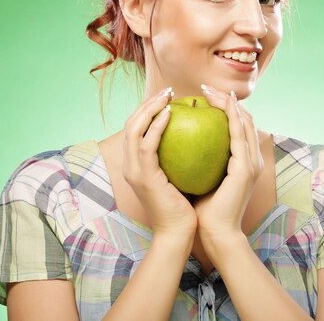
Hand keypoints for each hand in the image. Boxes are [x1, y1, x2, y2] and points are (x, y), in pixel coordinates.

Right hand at [122, 87, 197, 238]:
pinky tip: (171, 114)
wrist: (179, 233)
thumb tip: (193, 133)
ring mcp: (134, 171)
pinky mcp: (143, 177)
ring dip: (150, 108)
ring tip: (168, 96)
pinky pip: (147, 145)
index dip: (149, 109)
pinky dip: (156, 127)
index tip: (168, 97)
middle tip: (168, 91)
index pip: (136, 128)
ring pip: (134, 129)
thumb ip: (177, 155)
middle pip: (131, 123)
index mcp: (136, 164)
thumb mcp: (178, 175)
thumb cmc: (184, 206)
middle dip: (148, 103)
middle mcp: (130, 165)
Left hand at [193, 85, 263, 244]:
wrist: (215, 233)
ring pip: (245, 122)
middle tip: (205, 87)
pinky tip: (219, 104)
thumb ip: (197, 162)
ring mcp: (251, 163)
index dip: (225, 109)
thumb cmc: (203, 211)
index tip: (204, 97)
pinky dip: (231, 116)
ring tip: (210, 91)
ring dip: (228, 103)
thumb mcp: (200, 179)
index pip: (236, 128)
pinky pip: (239, 134)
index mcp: (242, 162)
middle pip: (244, 119)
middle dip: (226, 100)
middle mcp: (251, 159)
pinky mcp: (246, 168)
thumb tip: (179, 143)